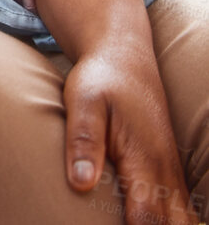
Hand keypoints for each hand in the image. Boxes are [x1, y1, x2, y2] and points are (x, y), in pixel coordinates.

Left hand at [34, 0, 196, 224]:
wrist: (124, 56)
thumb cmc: (100, 81)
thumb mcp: (84, 103)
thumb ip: (84, 142)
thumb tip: (81, 184)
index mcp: (144, 159)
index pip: (149, 216)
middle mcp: (165, 170)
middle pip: (174, 223)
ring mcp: (170, 171)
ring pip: (184, 217)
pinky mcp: (168, 169)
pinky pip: (181, 206)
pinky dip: (173, 220)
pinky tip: (157, 221)